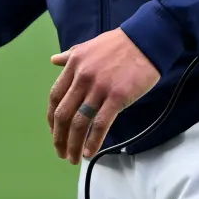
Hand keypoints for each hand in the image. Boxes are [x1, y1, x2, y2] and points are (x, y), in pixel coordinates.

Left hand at [47, 29, 160, 163]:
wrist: (146, 39)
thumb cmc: (120, 43)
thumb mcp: (89, 46)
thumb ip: (70, 56)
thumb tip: (53, 60)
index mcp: (73, 65)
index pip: (55, 98)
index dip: (52, 119)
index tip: (54, 132)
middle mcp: (82, 77)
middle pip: (63, 115)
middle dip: (59, 138)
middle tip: (61, 152)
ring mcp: (99, 88)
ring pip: (79, 123)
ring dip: (73, 145)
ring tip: (74, 158)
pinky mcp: (117, 97)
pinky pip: (100, 124)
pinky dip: (92, 142)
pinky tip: (90, 152)